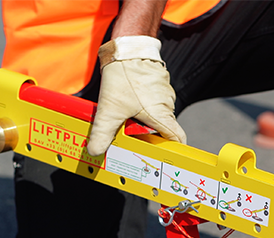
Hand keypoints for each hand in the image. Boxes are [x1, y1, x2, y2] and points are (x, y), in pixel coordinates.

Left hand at [86, 36, 186, 156]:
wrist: (127, 46)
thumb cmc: (124, 76)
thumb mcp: (110, 109)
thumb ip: (103, 132)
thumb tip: (95, 150)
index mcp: (162, 115)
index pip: (177, 140)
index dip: (173, 150)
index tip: (163, 155)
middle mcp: (167, 105)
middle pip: (162, 128)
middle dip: (148, 134)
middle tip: (130, 136)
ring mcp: (164, 92)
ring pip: (156, 113)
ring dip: (143, 117)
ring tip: (125, 116)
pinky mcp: (158, 82)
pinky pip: (152, 99)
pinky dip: (142, 103)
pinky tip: (127, 100)